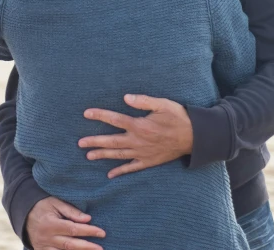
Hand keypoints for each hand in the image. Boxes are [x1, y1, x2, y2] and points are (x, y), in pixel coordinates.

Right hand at [26, 196, 105, 249]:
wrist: (24, 215)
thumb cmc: (43, 206)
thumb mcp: (55, 202)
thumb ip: (71, 211)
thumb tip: (88, 219)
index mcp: (50, 223)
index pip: (73, 229)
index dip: (88, 231)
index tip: (102, 232)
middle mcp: (46, 237)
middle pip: (70, 245)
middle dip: (87, 247)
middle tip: (101, 248)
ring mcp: (43, 247)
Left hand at [78, 94, 193, 177]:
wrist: (194, 137)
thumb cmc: (178, 117)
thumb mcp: (162, 104)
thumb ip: (143, 101)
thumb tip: (125, 98)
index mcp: (140, 125)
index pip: (115, 120)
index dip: (100, 116)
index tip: (86, 114)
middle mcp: (138, 141)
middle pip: (112, 141)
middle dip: (95, 141)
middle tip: (79, 143)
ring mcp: (142, 153)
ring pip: (118, 155)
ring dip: (103, 155)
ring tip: (88, 155)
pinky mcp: (149, 161)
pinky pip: (131, 168)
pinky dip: (120, 171)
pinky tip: (110, 174)